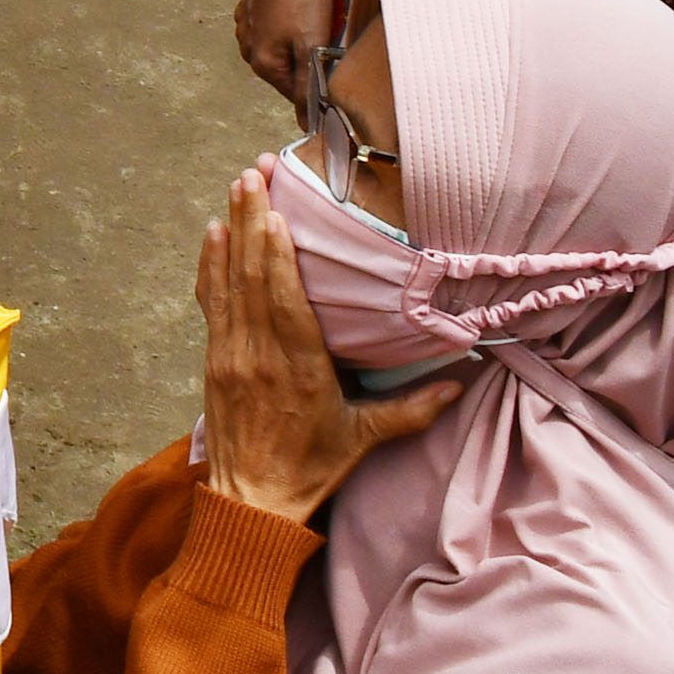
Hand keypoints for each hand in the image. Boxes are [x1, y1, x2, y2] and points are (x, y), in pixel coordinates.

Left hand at [197, 169, 463, 521]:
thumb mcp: (365, 438)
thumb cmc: (312, 467)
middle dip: (254, 219)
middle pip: (253, 276)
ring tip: (238, 185)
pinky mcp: (214, 358)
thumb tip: (463, 381)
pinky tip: (214, 232)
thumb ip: (413, 409)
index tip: (278, 213)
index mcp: (299, 369)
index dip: (278, 255)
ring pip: (229, 281)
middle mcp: (259, 354)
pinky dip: (211, 264)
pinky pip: (210, 301)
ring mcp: (231, 354)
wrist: (251, 502)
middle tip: (254, 172)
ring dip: (232, 229)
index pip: (285, 301)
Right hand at [233, 0, 342, 108]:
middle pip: (285, 70)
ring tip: (312, 19)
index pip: (293, 93)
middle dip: (305, 59)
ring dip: (295, 41)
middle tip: (324, 37)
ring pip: (278, 48)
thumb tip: (304, 124)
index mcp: (262, 63)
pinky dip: (285, 23)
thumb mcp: (312, 45)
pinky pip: (270, 27)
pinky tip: (297, 8)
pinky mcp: (248, 8)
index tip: (330, 64)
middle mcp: (247, 48)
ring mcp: (244, 26)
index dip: (315, 83)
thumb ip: (307, 86)